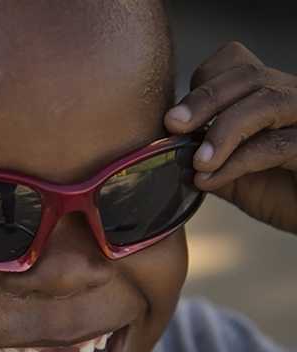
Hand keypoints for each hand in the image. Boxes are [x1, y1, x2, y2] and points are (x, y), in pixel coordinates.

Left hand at [164, 41, 296, 234]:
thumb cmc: (277, 192)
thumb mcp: (229, 173)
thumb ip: (202, 156)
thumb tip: (164, 151)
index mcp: (264, 95)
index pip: (234, 62)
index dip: (203, 82)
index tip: (175, 116)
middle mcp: (290, 97)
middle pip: (247, 75)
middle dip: (204, 100)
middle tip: (173, 125)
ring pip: (266, 101)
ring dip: (222, 130)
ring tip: (198, 163)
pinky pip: (278, 144)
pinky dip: (238, 162)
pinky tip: (211, 181)